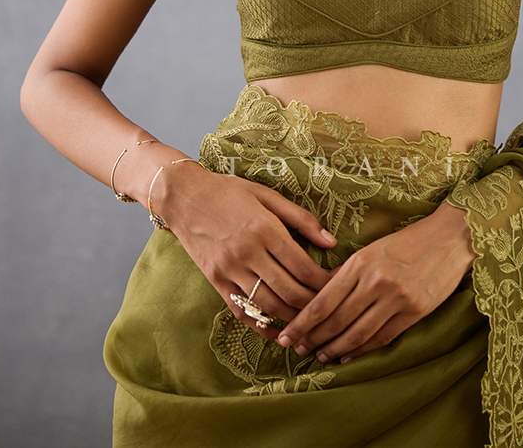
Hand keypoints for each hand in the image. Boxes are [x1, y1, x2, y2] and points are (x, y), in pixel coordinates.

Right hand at [159, 161, 335, 340]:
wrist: (184, 196)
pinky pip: (242, 310)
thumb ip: (301, 219)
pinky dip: (262, 326)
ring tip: (310, 323)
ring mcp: (229, 269)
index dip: (324, 281)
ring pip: (269, 304)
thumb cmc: (229, 191)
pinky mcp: (216, 281)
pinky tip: (278, 332)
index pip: (302, 266)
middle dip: (314, 304)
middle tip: (330, 309)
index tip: (338, 287)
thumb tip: (331, 242)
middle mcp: (248, 252)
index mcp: (264, 228)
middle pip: (289, 290)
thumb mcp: (267, 196)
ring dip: (293, 318)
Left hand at [277, 201, 473, 361]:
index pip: (323, 301)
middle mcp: (376, 281)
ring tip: (320, 356)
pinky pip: (382, 337)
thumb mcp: (372, 249)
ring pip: (358, 333)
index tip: (287, 336)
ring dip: (336, 349)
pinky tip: (348, 356)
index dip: (302, 323)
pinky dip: (362, 350)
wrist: (449, 238)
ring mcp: (397, 298)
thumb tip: (320, 297)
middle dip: (314, 339)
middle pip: (337, 320)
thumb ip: (347, 273)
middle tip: (297, 350)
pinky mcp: (415, 312)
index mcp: (361, 262)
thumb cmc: (407, 241)